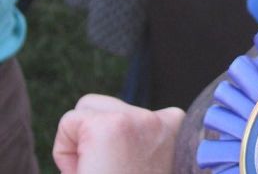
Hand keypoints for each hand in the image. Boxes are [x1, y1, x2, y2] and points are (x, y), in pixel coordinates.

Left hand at [53, 94, 184, 173]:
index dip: (117, 148)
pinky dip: (65, 152)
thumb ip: (138, 139)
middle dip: (96, 137)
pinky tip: (91, 169)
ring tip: (103, 171)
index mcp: (176, 126)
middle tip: (111, 172)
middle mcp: (162, 118)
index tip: (133, 170)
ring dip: (82, 142)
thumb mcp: (148, 161)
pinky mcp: (108, 126)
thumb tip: (114, 125)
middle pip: (106, 106)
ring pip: (86, 107)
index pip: (132, 115)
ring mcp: (137, 119)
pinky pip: (68, 123)